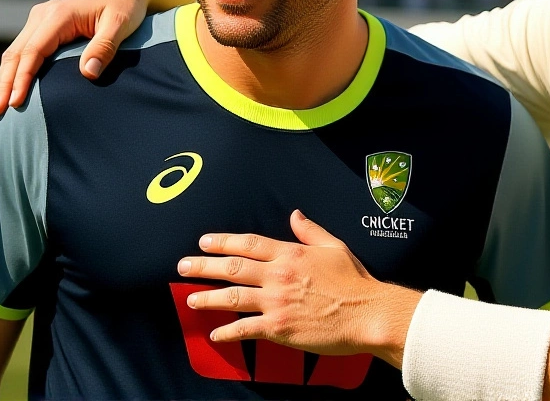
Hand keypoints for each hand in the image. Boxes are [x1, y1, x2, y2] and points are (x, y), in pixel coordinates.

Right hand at [0, 0, 185, 115]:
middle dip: (4, 84)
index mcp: (59, 15)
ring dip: (3, 80)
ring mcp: (40, 19)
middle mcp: (43, 15)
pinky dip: (13, 71)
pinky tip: (6, 90)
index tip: (16, 103)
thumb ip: (104, 47)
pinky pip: (23, 50)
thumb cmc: (126, 6)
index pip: (34, 51)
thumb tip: (87, 74)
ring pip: (15, 53)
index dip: (22, 78)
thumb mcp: (121, 24)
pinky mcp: (43, 25)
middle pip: (16, 54)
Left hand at [177, 210, 419, 366]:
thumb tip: (294, 215)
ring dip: (208, 297)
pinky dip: (227, 332)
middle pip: (232, 267)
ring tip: (191, 298)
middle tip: (183, 266)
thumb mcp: (334, 247)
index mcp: (290, 253)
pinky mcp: (278, 327)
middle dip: (203, 266)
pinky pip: (245, 329)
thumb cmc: (354, 281)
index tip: (204, 241)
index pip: (248, 244)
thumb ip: (310, 231)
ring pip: (232, 297)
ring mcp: (276, 302)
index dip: (223, 241)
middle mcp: (278, 275)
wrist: (367, 313)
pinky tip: (215, 334)